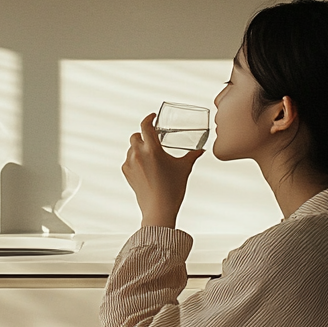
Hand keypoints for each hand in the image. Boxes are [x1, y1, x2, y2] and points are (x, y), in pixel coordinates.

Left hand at [121, 113, 203, 228]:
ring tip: (150, 155)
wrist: (159, 209)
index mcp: (153, 150)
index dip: (148, 118)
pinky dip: (135, 159)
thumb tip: (201, 150)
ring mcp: (130, 163)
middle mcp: (138, 154)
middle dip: (143, 135)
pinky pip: (128, 160)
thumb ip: (192, 156)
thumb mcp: (184, 169)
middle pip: (135, 135)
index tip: (152, 117)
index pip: (145, 126)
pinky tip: (145, 167)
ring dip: (139, 147)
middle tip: (152, 138)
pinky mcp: (126, 173)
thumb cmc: (172, 189)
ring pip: (131, 148)